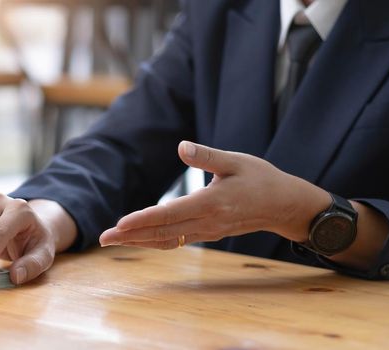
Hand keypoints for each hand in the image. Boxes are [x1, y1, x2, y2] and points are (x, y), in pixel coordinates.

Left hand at [99, 141, 329, 248]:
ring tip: (113, 241)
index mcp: (211, 203)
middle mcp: (207, 221)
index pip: (169, 214)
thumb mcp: (236, 161)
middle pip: (162, 232)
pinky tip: (139, 240)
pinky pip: (177, 240)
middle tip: (103, 238)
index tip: (119, 224)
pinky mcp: (209, 233)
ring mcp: (208, 231)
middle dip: (130, 236)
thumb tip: (181, 147)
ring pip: (167, 240)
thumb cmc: (261, 178)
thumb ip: (207, 156)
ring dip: (139, 241)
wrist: (285, 205)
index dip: (142, 220)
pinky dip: (155, 241)